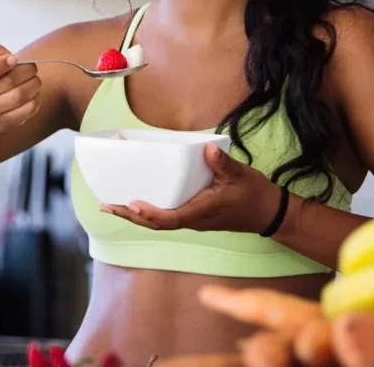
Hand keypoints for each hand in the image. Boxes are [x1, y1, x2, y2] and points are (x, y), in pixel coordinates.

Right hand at [0, 45, 41, 126]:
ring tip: (35, 78)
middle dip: (26, 70)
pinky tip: (34, 91)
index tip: (14, 58)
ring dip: (34, 84)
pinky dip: (36, 98)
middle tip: (32, 66)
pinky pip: (28, 109)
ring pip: (20, 96)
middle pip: (8, 82)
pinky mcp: (6, 121)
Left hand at [101, 143, 283, 234]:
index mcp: (202, 211)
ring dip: (135, 216)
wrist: (268, 213)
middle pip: (156, 224)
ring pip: (158, 223)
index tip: (131, 205)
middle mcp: (193, 219)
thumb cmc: (253, 194)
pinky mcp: (193, 216)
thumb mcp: (240, 175)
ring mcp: (192, 220)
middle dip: (130, 216)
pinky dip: (148, 213)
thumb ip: (222, 163)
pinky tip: (136, 204)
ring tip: (112, 206)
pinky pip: (166, 218)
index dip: (149, 214)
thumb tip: (207, 149)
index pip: (170, 218)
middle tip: (106, 206)